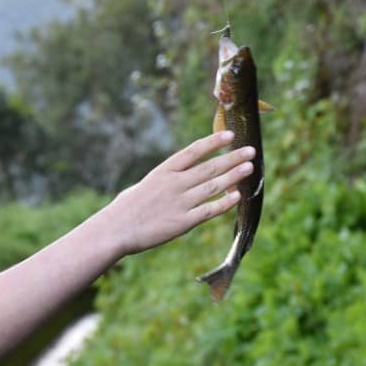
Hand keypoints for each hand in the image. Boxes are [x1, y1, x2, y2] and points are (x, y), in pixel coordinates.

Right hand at [105, 131, 254, 254]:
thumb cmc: (125, 209)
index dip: (213, 142)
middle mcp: (174, 184)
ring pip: (213, 186)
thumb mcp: (144, 185)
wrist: (115, 230)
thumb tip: (178, 175)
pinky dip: (224, 203)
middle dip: (232, 158)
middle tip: (251, 150)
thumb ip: (165, 180)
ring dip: (233, 176)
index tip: (230, 135)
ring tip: (249, 168)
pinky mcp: (182, 222)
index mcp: (163, 171)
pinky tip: (237, 196)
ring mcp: (179, 202)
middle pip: (209, 167)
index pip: (193, 151)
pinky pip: (208, 211)